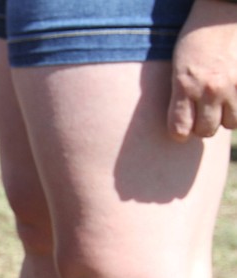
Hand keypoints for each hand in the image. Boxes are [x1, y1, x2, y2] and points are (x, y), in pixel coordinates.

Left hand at [168, 0, 236, 140]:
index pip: (180, 129)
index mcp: (184, 86)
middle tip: (202, 113)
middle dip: (203, 125)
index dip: (180, 132)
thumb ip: (180, 94)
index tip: (182, 128)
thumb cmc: (195, 40)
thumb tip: (185, 124)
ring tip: (221, 103)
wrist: (222, 14)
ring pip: (230, 123)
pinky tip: (233, 97)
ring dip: (225, 117)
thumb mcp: (177, 67)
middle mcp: (209, 90)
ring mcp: (233, 86)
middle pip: (206, 131)